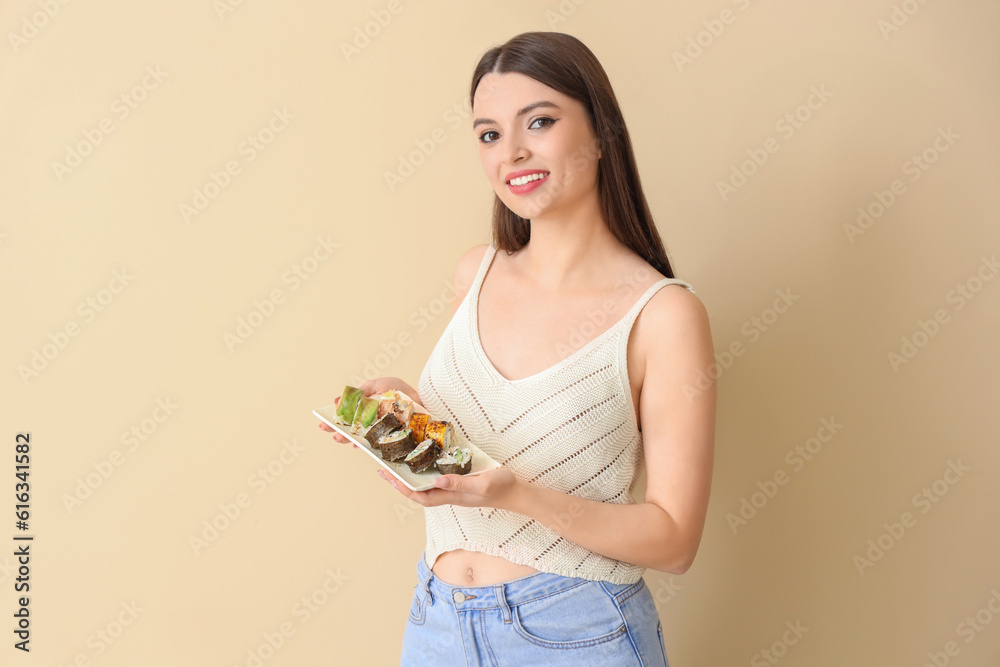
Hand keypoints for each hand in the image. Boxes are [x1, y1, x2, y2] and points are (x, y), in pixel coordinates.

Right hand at [318, 376, 421, 445]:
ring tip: (338, 438)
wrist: (421, 399)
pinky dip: (365, 445)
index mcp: (365, 408)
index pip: (346, 415)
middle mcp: (370, 421)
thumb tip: (338, 400)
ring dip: (347, 438)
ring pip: (359, 437)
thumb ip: (360, 392)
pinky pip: (375, 444)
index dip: (334, 419)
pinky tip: (358, 444)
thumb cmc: (400, 391)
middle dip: (336, 429)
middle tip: (325, 429)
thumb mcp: (377, 385)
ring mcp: (379, 431)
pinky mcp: (389, 439)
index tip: (323, 421)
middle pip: (350, 427)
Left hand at [378, 467, 520, 510]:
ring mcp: (454, 490)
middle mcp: (450, 494)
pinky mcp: (460, 483)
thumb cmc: (502, 488)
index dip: (404, 488)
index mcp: (453, 496)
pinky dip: (426, 472)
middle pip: (418, 492)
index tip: (389, 477)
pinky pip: (437, 480)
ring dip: (410, 478)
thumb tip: (437, 481)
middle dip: (400, 483)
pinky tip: (423, 462)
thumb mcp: (483, 483)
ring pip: (426, 486)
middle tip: (384, 470)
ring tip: (397, 465)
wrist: (516, 493)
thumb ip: (461, 483)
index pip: (421, 496)